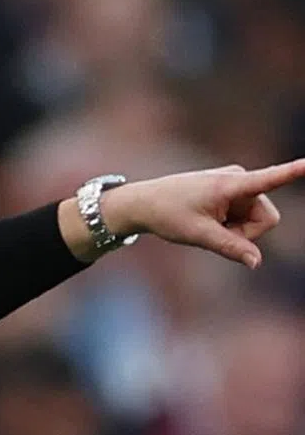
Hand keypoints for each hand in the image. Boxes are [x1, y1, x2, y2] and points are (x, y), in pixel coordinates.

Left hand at [60, 160, 304, 267]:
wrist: (145, 202)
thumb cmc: (168, 215)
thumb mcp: (199, 235)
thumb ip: (230, 248)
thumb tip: (257, 262)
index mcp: (231, 184)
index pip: (269, 179)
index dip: (292, 172)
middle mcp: (239, 178)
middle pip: (267, 218)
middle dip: (247, 233)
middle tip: (215, 233)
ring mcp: (237, 184)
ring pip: (257, 220)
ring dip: (237, 230)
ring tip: (209, 225)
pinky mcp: (234, 190)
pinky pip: (246, 216)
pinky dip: (231, 225)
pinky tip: (210, 220)